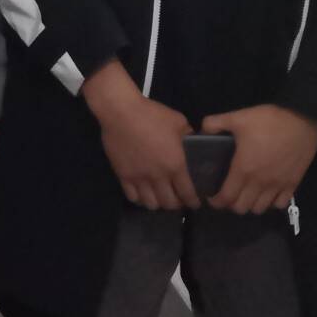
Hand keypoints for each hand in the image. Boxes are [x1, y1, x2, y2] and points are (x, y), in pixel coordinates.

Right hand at [83, 60, 200, 210]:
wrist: (120, 112)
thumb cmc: (152, 114)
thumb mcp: (178, 121)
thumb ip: (188, 135)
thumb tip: (193, 142)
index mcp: (175, 165)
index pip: (187, 193)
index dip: (193, 201)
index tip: (195, 202)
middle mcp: (158, 177)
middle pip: (169, 203)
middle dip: (177, 204)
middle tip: (179, 199)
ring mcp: (139, 178)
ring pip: (151, 204)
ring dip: (158, 204)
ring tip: (160, 197)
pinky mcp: (123, 176)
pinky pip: (132, 197)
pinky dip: (140, 199)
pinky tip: (142, 194)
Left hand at [200, 105, 316, 214]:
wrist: (302, 120)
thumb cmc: (268, 120)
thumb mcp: (237, 117)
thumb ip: (215, 123)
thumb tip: (201, 131)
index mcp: (243, 169)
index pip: (226, 198)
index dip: (216, 202)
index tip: (212, 197)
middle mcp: (260, 183)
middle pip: (241, 208)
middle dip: (231, 204)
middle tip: (228, 194)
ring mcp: (277, 185)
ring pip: (260, 209)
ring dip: (250, 205)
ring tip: (246, 194)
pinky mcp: (293, 184)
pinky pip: (279, 204)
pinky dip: (270, 203)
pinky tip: (266, 193)